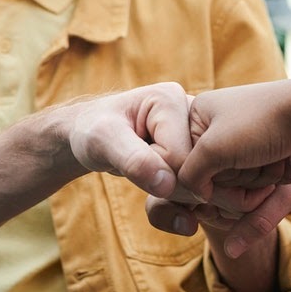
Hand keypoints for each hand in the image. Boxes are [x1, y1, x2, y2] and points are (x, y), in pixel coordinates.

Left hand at [65, 82, 192, 199]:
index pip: (180, 158)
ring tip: (147, 167)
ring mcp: (200, 130)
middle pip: (195, 170)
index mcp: (171, 98)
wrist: (90, 134)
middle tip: (137, 164)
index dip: (154, 173)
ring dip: (172, 189)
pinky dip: (180, 193)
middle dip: (166, 181)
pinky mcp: (199, 147)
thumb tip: (168, 185)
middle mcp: (194, 110)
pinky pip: (200, 185)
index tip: (130, 157)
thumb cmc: (93, 131)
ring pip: (200, 181)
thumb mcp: (103, 141)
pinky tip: (160, 175)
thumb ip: (134, 161)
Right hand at [179, 81, 290, 203]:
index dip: (215, 180)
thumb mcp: (214, 149)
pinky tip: (289, 157)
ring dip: (264, 177)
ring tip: (276, 155)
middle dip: (244, 179)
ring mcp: (247, 136)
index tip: (230, 169)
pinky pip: (267, 178)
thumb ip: (190, 175)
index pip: (192, 168)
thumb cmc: (261, 124)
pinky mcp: (270, 147)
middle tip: (258, 159)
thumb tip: (196, 195)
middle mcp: (220, 125)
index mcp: (199, 117)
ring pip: (246, 183)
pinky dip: (280, 173)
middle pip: (221, 179)